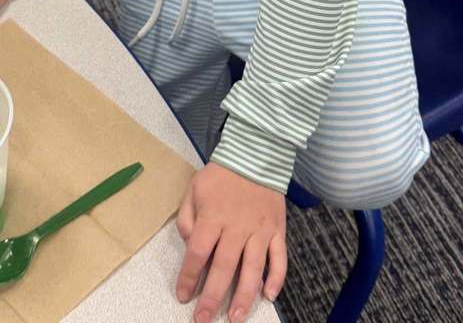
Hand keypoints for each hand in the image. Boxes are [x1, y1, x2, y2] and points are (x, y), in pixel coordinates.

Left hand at [175, 162, 286, 322]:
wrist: (255, 156)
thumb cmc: (220, 176)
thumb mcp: (194, 189)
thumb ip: (186, 217)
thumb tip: (188, 244)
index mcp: (212, 216)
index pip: (198, 252)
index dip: (189, 276)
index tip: (183, 296)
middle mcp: (236, 227)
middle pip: (223, 267)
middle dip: (212, 296)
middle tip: (204, 319)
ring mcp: (260, 230)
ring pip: (253, 269)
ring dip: (244, 296)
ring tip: (235, 318)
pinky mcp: (277, 230)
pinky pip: (279, 258)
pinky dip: (276, 278)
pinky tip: (269, 296)